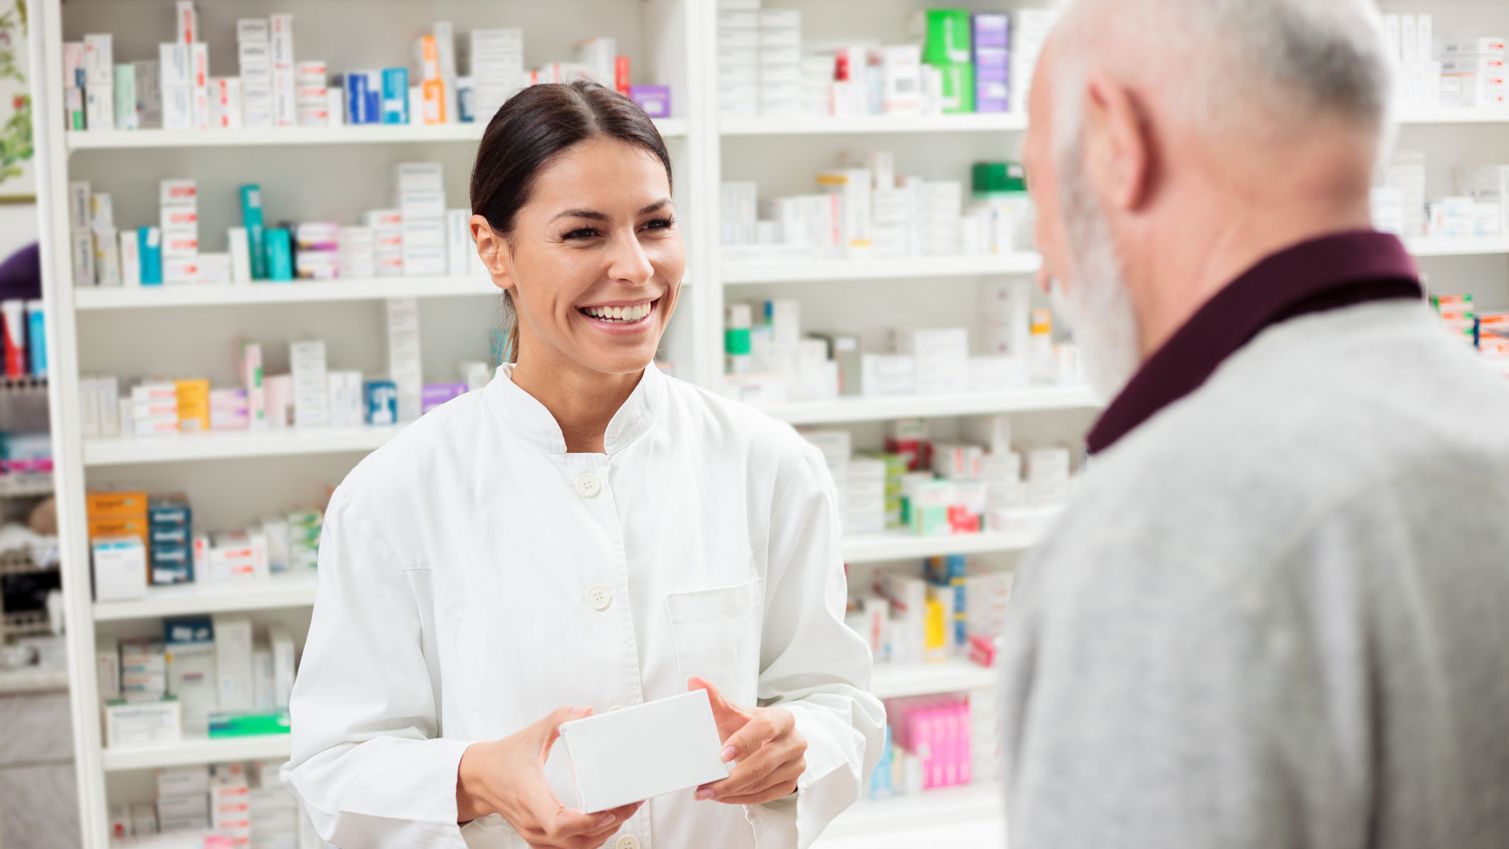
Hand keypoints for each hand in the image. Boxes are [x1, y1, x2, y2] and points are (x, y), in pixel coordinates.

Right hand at [457, 706, 642, 848]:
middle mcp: (532, 821)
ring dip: (601, 834)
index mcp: (530, 796)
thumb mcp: (532, 734)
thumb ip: (559, 719)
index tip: (606, 812)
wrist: (478, 778)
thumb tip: (585, 712)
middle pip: (574, 840)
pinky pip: (568, 847)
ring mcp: (534, 833)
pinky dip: (589, 839)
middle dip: (607, 825)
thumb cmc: (502, 760)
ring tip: (622, 813)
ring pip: (573, 848)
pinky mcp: (537, 837)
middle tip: (629, 805)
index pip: (558, 823)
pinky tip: (603, 825)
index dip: (586, 823)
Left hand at [688, 676, 807, 805]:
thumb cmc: (748, 726)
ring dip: (732, 791)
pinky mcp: (790, 784)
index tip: (721, 755)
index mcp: (782, 718)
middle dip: (732, 778)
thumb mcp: (734, 713)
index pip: (765, 728)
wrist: (769, 742)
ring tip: (707, 792)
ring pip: (763, 783)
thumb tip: (694, 680)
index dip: (744, 741)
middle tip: (705, 786)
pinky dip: (740, 798)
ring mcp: (795, 764)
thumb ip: (714, 699)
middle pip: (764, 762)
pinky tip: (722, 796)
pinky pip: (764, 797)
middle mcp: (794, 741)